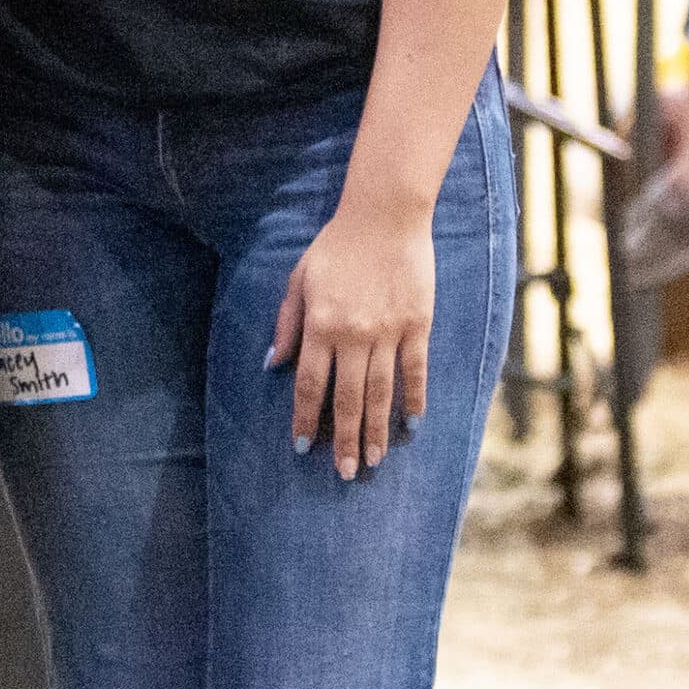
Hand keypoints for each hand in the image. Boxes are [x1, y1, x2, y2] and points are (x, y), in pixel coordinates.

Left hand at [268, 197, 435, 481]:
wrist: (384, 216)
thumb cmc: (336, 246)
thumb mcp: (299, 279)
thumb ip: (287, 323)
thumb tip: (272, 365)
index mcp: (321, 325)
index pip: (310, 385)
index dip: (306, 419)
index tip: (303, 447)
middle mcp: (353, 334)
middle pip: (348, 398)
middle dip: (345, 439)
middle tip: (347, 472)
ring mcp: (388, 331)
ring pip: (381, 391)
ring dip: (378, 429)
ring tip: (375, 459)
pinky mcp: (417, 324)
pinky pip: (416, 369)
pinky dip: (415, 397)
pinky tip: (413, 423)